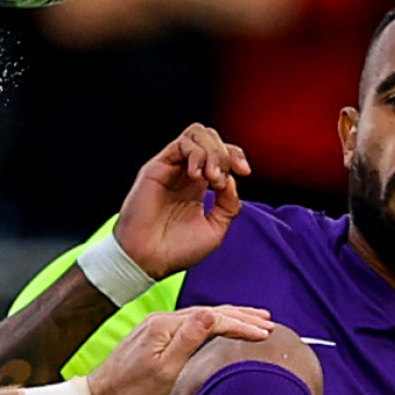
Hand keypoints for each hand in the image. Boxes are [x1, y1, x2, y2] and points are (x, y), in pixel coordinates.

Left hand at [85, 305, 273, 394]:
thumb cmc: (131, 391)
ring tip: (252, 320)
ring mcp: (157, 326)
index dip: (240, 325)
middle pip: (209, 312)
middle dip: (240, 316)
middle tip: (267, 321)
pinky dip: (211, 324)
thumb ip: (189, 339)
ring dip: (228, 317)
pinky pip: (190, 323)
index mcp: (165, 326)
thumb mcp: (164, 370)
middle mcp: (161, 320)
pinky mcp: (154, 335)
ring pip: (200, 316)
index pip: (212, 319)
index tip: (264, 333)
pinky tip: (219, 327)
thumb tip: (211, 314)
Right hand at [114, 124, 249, 278]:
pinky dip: (196, 154)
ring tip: (211, 177)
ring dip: (212, 151)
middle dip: (226, 152)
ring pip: (197, 134)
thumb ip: (229, 203)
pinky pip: (181, 144)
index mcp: (199, 186)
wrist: (148, 259)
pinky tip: (198, 176)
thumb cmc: (176, 250)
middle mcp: (185, 173)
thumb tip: (232, 180)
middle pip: (211, 138)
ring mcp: (171, 168)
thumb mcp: (215, 229)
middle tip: (221, 179)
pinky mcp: (157, 167)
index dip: (236, 156)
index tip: (245, 172)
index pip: (222, 154)